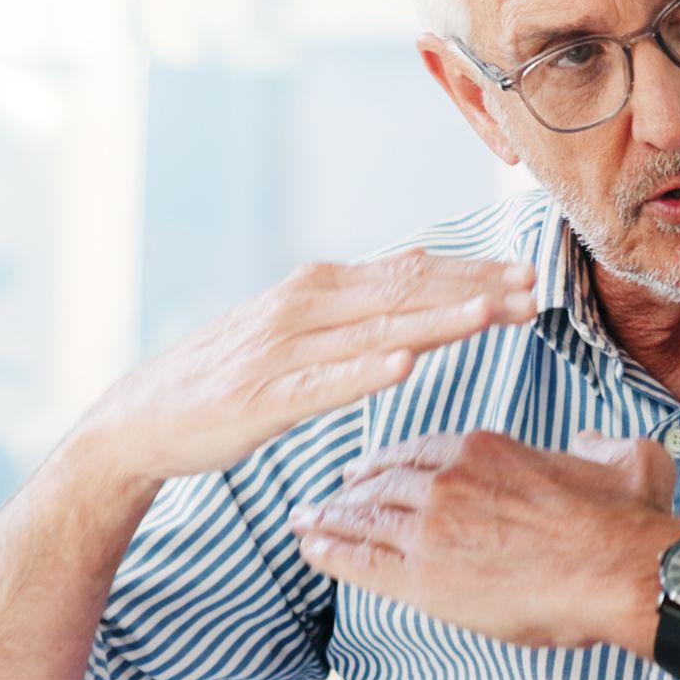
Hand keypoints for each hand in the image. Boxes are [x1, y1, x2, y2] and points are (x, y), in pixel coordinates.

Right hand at [69, 251, 536, 487]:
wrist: (143, 417)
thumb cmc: (228, 376)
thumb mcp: (298, 325)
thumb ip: (358, 298)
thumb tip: (420, 261)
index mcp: (319, 288)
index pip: (411, 273)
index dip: (473, 274)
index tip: (529, 275)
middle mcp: (304, 306)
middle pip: (405, 293)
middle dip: (475, 291)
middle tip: (536, 291)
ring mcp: (284, 350)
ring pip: (376, 330)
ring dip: (438, 321)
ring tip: (493, 315)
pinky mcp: (264, 396)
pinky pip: (324, 383)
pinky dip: (365, 371)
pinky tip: (405, 364)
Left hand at [291, 429, 679, 653]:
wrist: (620, 569)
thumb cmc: (627, 520)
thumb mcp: (625, 459)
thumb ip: (600, 444)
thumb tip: (589, 439)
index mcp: (484, 448)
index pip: (418, 450)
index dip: (390, 460)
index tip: (372, 467)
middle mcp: (446, 480)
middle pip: (382, 481)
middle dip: (351, 488)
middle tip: (329, 495)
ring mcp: (430, 528)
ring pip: (364, 518)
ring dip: (329, 519)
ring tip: (304, 522)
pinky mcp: (424, 578)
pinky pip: (361, 561)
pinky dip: (330, 552)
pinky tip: (310, 550)